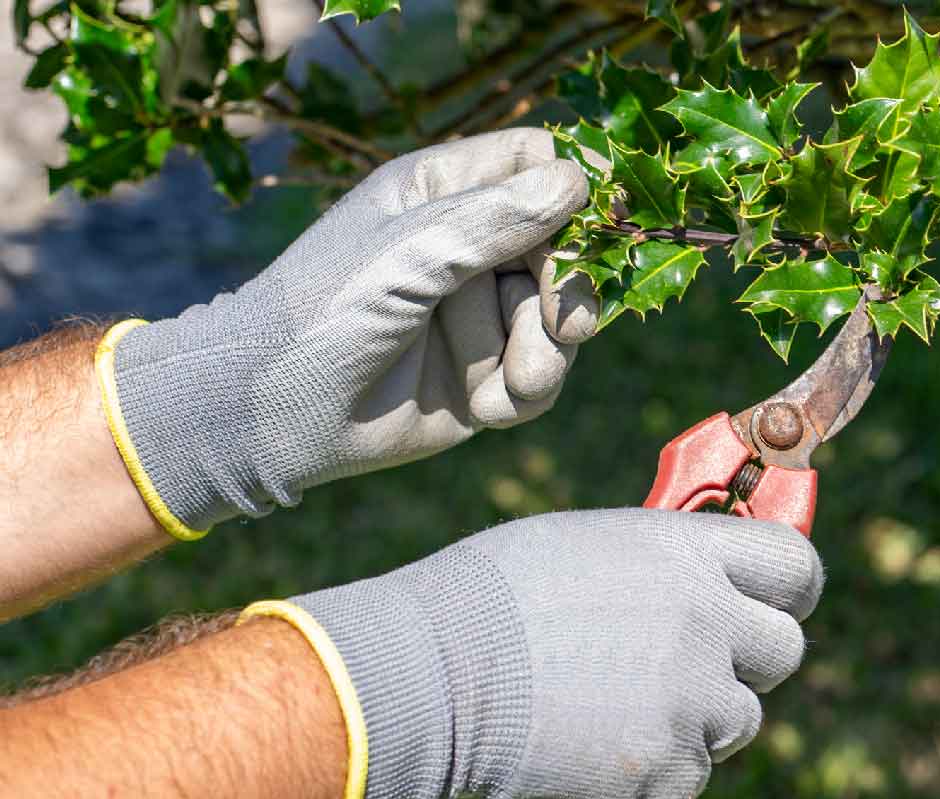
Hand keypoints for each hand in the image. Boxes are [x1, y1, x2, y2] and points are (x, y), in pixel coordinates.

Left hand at [99, 129, 598, 536]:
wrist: (270, 415)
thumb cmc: (321, 312)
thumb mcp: (408, 254)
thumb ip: (495, 217)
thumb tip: (579, 180)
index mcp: (443, 191)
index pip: (536, 163)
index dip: (572, 191)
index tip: (591, 232)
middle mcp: (468, 245)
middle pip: (566, 246)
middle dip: (569, 291)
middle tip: (566, 327)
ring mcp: (478, 313)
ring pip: (560, 319)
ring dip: (545, 354)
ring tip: (517, 382)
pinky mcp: (484, 374)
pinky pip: (541, 377)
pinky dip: (524, 393)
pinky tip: (487, 409)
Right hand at [255, 509, 822, 798]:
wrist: (430, 673)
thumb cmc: (495, 594)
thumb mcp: (592, 542)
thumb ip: (667, 560)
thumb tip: (714, 578)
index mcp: (687, 553)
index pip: (796, 565)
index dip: (791, 587)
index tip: (778, 601)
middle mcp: (706, 622)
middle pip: (786, 650)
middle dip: (747, 658)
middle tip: (693, 661)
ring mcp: (690, 702)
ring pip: (738, 721)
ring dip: (694, 718)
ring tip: (614, 703)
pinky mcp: (664, 771)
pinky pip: (687, 778)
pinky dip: (650, 772)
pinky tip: (590, 745)